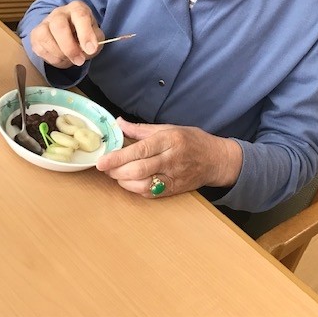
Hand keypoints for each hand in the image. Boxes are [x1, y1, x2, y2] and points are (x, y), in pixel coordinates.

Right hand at [30, 0, 103, 67]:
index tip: (91, 49)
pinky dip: (52, 58)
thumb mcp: (96, 36)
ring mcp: (45, 22)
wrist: (70, 35)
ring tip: (70, 60)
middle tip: (79, 60)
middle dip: (69, 48)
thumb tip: (89, 49)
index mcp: (77, 8)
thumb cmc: (84, 34)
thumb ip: (95, 41)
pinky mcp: (35, 35)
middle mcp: (59, 12)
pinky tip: (61, 59)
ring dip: (59, 54)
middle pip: (59, 26)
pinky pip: (39, 48)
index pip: (80, 16)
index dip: (85, 34)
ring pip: (45, 36)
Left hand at [96, 118, 242, 197]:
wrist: (216, 159)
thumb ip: (141, 129)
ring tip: (116, 175)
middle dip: (117, 171)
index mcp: (169, 139)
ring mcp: (174, 176)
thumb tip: (118, 123)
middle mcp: (171, 159)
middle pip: (139, 169)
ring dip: (124, 182)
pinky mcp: (174, 190)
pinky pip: (151, 193)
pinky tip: (129, 183)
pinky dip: (136, 189)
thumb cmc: (192, 140)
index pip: (140, 150)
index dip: (118, 157)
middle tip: (105, 168)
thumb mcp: (169, 127)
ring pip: (143, 184)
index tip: (101, 161)